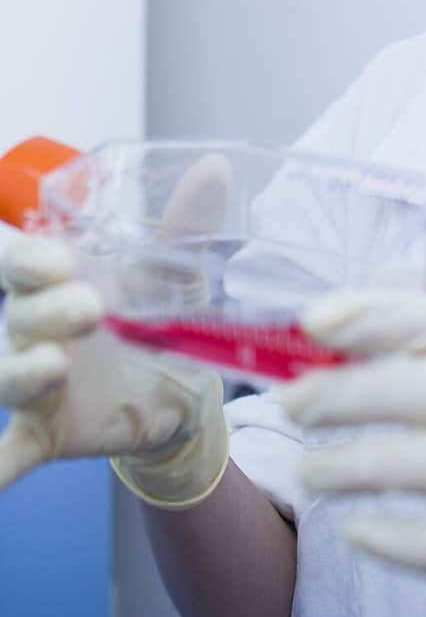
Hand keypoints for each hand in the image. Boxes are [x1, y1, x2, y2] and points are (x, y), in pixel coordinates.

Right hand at [0, 155, 230, 508]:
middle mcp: (36, 327)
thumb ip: (187, 224)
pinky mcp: (47, 430)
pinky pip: (13, 449)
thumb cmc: (157, 318)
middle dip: (50, 308)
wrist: (179, 391)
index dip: (30, 258)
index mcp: (59, 281)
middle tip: (90, 308)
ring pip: (9, 374)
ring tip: (53, 367)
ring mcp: (37, 381)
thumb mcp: (176, 274)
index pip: (23, 261)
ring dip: (24, 371)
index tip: (56, 258)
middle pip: (21, 313)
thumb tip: (214, 167)